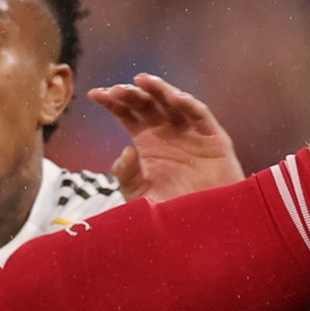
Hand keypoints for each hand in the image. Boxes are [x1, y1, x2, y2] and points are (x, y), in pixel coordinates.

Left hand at [88, 74, 244, 202]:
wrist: (205, 229)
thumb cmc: (172, 214)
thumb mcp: (140, 198)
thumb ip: (127, 176)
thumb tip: (126, 150)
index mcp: (147, 143)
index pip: (127, 114)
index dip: (112, 102)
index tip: (95, 95)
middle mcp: (168, 133)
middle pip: (148, 104)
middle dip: (132, 94)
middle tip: (117, 90)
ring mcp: (191, 134)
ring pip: (174, 103)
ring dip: (159, 90)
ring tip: (143, 81)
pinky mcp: (215, 140)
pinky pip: (201, 116)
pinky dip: (189, 105)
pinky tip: (175, 98)